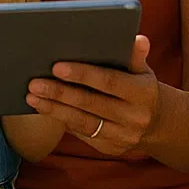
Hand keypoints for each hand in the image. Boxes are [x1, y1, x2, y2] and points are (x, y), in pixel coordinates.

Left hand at [27, 35, 160, 157]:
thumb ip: (134, 55)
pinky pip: (82, 134)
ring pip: (83, 122)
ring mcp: (124, 136)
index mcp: (143, 93)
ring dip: (54, 109)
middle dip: (60, 93)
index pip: (109, 82)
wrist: (156, 122)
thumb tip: (139, 39)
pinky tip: (44, 108)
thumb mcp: (141, 69)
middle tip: (34, 83)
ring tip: (32, 97)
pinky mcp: (111, 148)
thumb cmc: (139, 85)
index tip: (56, 67)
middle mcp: (136, 117)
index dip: (83, 74)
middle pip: (91, 104)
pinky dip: (62, 120)